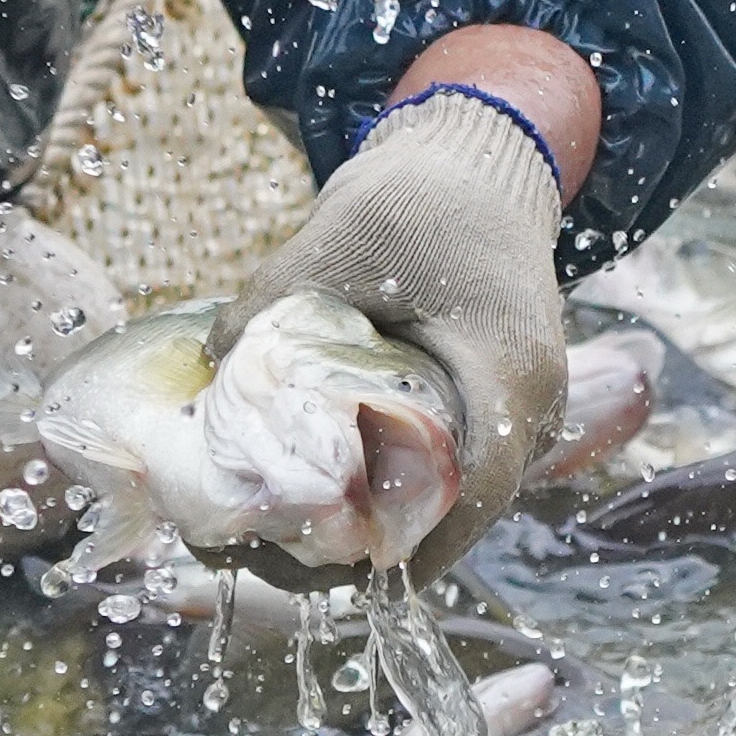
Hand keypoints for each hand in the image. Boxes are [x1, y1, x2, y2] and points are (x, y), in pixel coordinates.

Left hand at [241, 48, 587, 579]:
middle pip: (456, 516)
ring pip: (450, 504)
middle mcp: (532, 408)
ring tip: (276, 537)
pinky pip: (447, 476)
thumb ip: (269, 308)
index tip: (331, 573)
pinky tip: (316, 495)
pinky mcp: (496, 412)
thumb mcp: (333, 241)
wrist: (481, 162)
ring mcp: (521, 414)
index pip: (470, 495)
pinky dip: (386, 493)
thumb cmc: (420, 194)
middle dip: (364, 552)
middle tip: (270, 559)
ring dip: (373, 527)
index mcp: (508, 370)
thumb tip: (203, 372)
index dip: (402, 549)